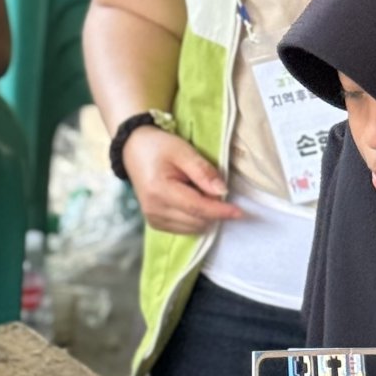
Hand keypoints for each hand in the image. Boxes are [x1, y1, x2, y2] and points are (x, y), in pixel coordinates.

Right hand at [123, 127, 242, 234]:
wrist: (134, 150)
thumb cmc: (159, 147)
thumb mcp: (183, 151)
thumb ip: (203, 171)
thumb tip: (222, 191)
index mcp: (160, 191)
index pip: (198, 208)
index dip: (221, 211)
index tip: (241, 212)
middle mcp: (154, 210)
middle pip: (197, 221)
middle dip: (213, 209)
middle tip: (212, 186)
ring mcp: (153, 219)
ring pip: (193, 228)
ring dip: (204, 214)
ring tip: (198, 190)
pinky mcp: (155, 223)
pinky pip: (185, 229)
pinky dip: (195, 218)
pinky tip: (191, 200)